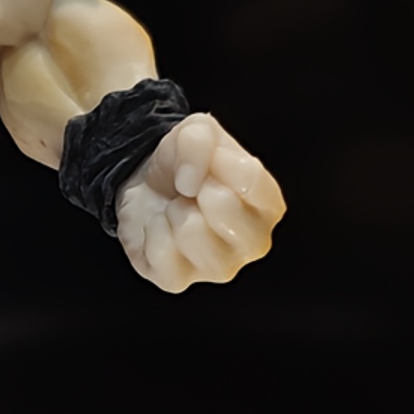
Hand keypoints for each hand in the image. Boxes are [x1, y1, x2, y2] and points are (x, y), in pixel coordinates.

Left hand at [114, 111, 283, 292]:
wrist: (146, 189)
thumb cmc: (185, 167)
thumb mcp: (196, 132)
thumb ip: (201, 138)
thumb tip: (191, 181)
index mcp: (268, 206)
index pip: (252, 181)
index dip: (218, 162)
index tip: (211, 160)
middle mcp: (252, 243)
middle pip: (227, 211)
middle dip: (198, 189)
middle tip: (193, 191)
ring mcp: (218, 267)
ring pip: (192, 232)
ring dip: (174, 211)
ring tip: (178, 210)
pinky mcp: (179, 281)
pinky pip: (161, 253)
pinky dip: (151, 232)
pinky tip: (161, 229)